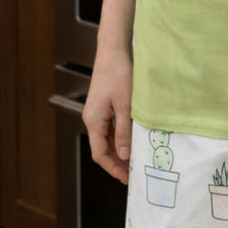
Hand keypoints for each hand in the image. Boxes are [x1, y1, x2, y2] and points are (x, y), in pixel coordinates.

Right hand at [82, 45, 133, 184]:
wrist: (113, 50)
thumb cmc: (119, 74)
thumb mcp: (125, 104)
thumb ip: (124, 131)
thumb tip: (123, 155)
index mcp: (94, 121)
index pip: (100, 154)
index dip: (113, 168)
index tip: (127, 178)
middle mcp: (92, 118)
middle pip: (102, 148)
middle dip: (117, 162)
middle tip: (133, 172)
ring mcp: (97, 111)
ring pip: (107, 137)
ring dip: (119, 149)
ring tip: (135, 158)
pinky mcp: (104, 103)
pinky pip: (110, 126)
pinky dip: (120, 135)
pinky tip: (132, 137)